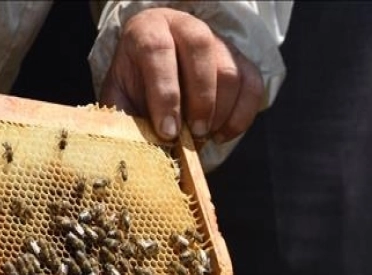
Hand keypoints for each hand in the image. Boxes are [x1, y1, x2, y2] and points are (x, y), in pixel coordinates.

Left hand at [100, 8, 264, 143]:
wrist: (155, 82)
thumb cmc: (136, 91)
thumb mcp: (119, 100)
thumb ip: (122, 119)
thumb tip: (134, 151)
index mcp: (148, 29)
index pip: (158, 49)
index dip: (165, 94)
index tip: (168, 132)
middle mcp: (185, 27)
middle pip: (201, 48)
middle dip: (200, 99)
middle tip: (194, 134)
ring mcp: (218, 42)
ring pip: (230, 71)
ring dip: (221, 112)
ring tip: (203, 136)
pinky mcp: (241, 61)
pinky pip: (253, 86)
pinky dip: (241, 117)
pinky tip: (221, 134)